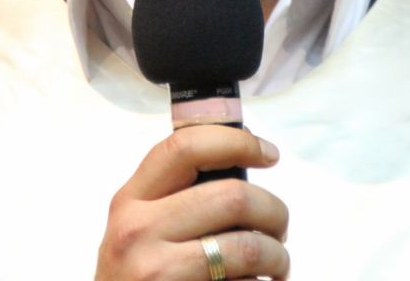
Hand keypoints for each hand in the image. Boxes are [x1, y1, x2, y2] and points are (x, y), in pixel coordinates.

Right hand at [96, 125, 288, 279]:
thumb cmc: (135, 278)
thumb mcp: (136, 229)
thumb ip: (172, 197)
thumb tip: (240, 161)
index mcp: (130, 200)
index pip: (185, 147)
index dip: (238, 141)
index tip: (269, 153)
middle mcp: (137, 231)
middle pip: (232, 196)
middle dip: (274, 211)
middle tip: (279, 228)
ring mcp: (156, 271)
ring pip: (247, 246)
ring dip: (277, 256)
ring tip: (276, 264)